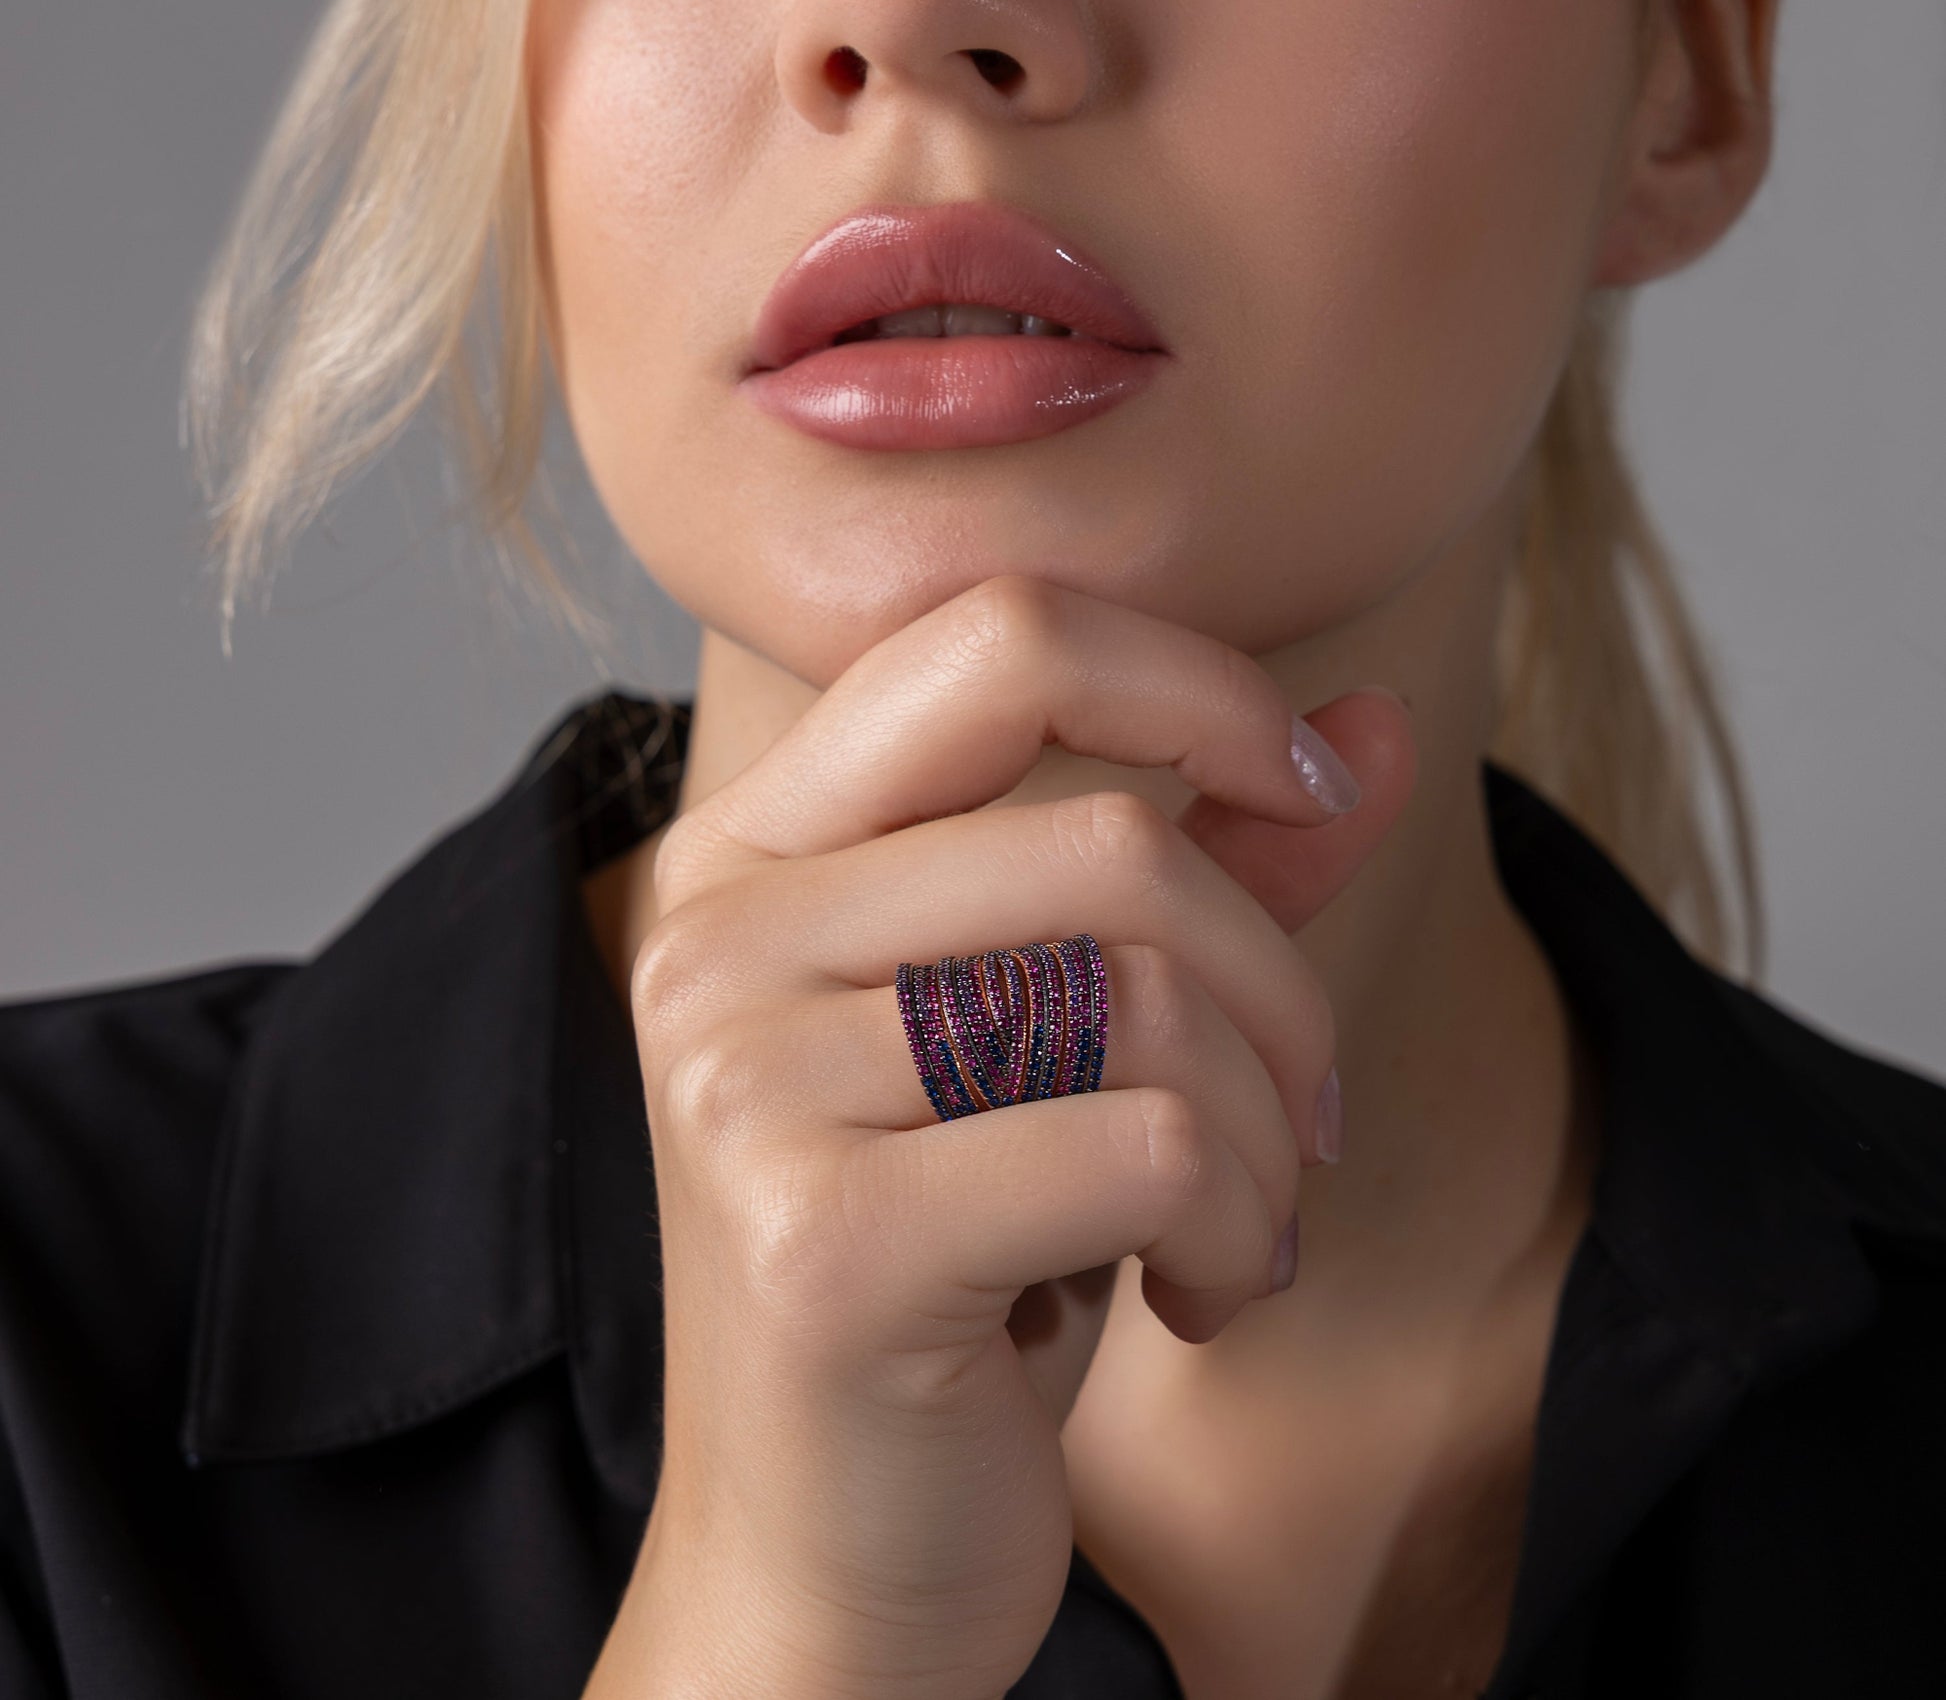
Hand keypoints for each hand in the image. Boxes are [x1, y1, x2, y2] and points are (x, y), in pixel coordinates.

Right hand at [583, 577, 1414, 1699]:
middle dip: (1278, 985)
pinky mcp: (821, 1240)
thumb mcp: (1081, 1041)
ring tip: (1239, 1229)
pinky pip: (1150, 1147)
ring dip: (1269, 1133)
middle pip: (1111, 836)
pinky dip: (1241, 1231)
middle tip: (1302, 1119)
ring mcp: (743, 1082)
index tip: (1312, 789)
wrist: (829, 1572)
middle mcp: (717, 935)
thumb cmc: (966, 1273)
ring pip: (1146, 992)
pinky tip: (1198, 1300)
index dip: (1198, 685)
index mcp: (755, 847)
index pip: (1003, 637)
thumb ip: (1215, 865)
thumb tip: (1377, 724)